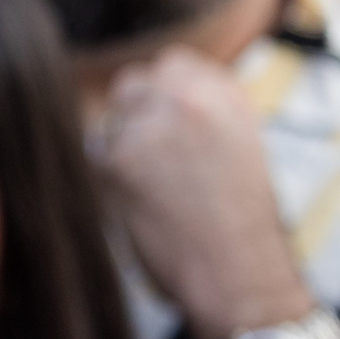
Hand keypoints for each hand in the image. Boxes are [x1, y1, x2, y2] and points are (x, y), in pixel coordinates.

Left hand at [95, 47, 314, 338]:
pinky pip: (96, 154)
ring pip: (110, 120)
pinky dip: (109, 176)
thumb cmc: (243, 222)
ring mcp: (150, 124)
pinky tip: (139, 202)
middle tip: (151, 157)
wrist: (241, 274)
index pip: (171, 64)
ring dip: (121, 145)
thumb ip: (203, 112)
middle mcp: (188, 99)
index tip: (163, 118)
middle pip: (133, 85)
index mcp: (224, 94)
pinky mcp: (119, 158)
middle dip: (135, 115)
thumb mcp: (240, 146)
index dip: (162, 92)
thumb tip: (158, 93)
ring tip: (153, 186)